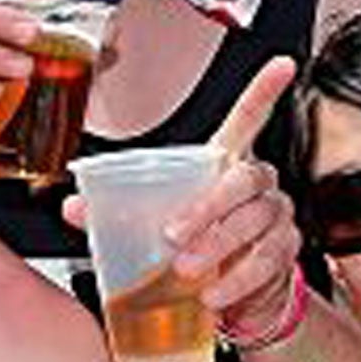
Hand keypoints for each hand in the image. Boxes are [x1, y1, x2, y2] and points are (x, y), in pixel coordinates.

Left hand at [63, 58, 301, 324]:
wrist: (231, 296)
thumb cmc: (195, 245)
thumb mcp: (154, 223)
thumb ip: (117, 210)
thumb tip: (75, 206)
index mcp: (227, 164)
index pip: (251, 119)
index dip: (265, 91)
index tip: (281, 64)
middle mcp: (259, 184)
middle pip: (244, 181)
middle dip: (207, 208)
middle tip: (172, 235)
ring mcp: (276, 217)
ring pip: (255, 223)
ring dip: (219, 248)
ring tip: (186, 271)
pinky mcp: (285, 253)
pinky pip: (266, 261)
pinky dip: (237, 280)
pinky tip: (215, 294)